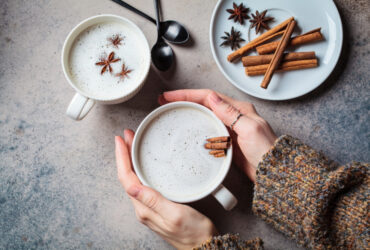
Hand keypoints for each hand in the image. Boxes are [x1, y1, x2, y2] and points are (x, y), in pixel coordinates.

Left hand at [115, 130, 216, 249]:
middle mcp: (143, 208)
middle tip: (126, 136)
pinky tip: (145, 163)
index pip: (127, 179)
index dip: (121, 158)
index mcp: (145, 209)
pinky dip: (141, 169)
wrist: (203, 246)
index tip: (120, 140)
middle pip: (128, 177)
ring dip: (131, 160)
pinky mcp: (158, 206)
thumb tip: (132, 187)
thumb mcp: (175, 214)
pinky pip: (143, 184)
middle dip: (124, 155)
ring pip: (134, 179)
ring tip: (132, 145)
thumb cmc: (193, 232)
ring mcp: (150, 208)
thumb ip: (153, 201)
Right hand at [158, 89, 276, 182]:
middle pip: (203, 103)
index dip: (187, 95)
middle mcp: (233, 116)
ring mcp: (229, 128)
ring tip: (171, 112)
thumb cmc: (265, 151)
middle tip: (165, 102)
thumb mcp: (249, 128)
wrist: (272, 172)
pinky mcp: (226, 141)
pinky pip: (207, 129)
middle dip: (183, 100)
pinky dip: (195, 127)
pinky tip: (187, 129)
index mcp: (239, 109)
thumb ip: (230, 113)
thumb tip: (212, 97)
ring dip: (188, 112)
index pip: (208, 96)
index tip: (169, 97)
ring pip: (203, 115)